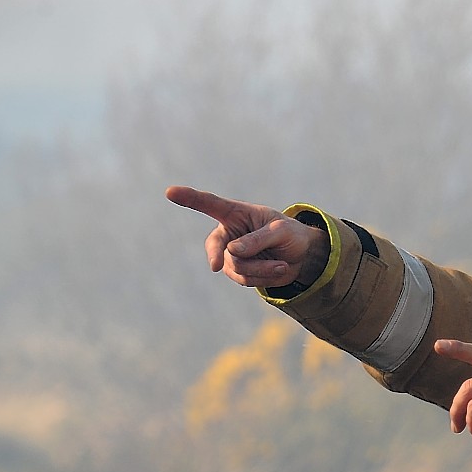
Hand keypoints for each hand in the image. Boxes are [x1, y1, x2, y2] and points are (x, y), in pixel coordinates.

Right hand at [165, 185, 327, 288]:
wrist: (301, 256)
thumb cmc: (289, 234)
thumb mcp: (280, 231)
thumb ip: (257, 239)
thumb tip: (232, 251)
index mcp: (236, 214)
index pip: (209, 204)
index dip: (190, 198)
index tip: (170, 191)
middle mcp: (228, 234)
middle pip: (217, 247)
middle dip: (220, 256)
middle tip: (215, 266)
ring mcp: (231, 255)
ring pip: (235, 267)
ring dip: (261, 269)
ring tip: (281, 265)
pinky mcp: (239, 272)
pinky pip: (245, 280)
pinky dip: (264, 277)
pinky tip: (279, 269)